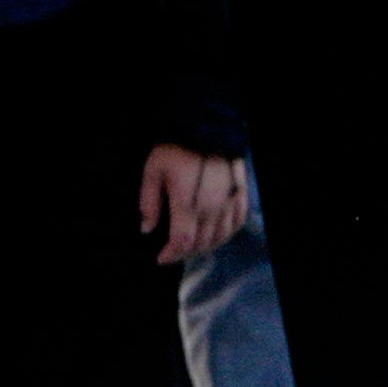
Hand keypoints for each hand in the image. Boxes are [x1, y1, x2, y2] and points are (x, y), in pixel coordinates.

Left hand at [138, 141, 256, 267]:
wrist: (207, 128)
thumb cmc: (176, 150)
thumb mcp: (153, 172)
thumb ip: (149, 202)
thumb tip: (147, 229)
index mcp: (187, 204)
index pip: (183, 242)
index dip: (172, 255)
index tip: (161, 258)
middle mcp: (211, 209)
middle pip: (202, 243)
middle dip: (186, 252)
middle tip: (174, 251)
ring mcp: (229, 204)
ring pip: (220, 237)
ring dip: (206, 246)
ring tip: (193, 245)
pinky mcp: (240, 197)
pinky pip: (237, 225)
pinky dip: (226, 235)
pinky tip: (216, 234)